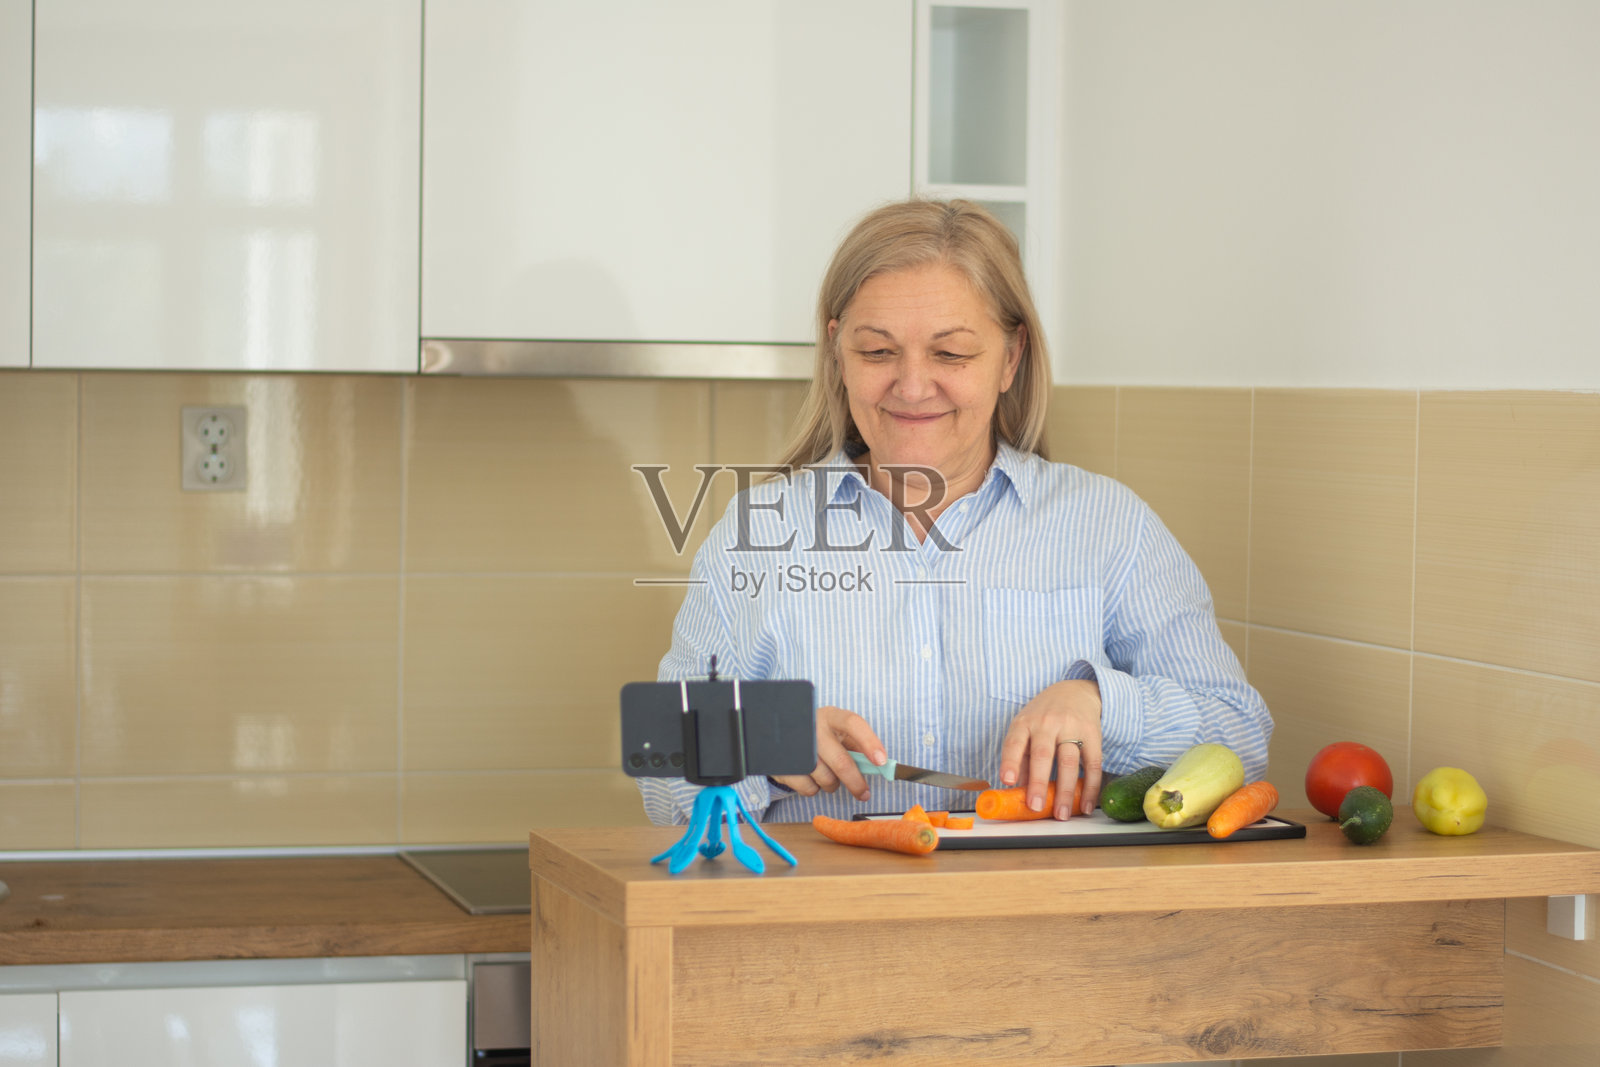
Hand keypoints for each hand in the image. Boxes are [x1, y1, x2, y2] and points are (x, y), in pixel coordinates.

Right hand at [770, 705, 885, 801]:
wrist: (778, 733)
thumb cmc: (820, 735)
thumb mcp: (837, 732)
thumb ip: (857, 745)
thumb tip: (880, 765)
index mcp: (831, 716)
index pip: (853, 724)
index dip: (869, 742)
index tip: (881, 761)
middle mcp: (813, 728)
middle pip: (840, 761)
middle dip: (856, 782)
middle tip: (864, 793)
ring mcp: (796, 746)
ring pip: (825, 778)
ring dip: (832, 784)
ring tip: (828, 775)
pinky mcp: (784, 764)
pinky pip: (809, 788)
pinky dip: (815, 788)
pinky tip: (811, 776)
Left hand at [998, 679, 1103, 818]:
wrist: (1076, 691)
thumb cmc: (1044, 716)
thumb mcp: (1026, 728)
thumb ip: (1020, 757)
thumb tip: (1016, 790)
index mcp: (1025, 723)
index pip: (1014, 742)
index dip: (1010, 762)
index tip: (1007, 780)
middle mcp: (1047, 723)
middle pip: (1043, 755)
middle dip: (1039, 783)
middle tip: (1036, 806)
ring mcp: (1071, 728)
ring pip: (1069, 762)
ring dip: (1066, 791)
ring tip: (1061, 814)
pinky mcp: (1093, 734)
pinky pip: (1093, 764)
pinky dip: (1090, 787)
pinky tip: (1085, 805)